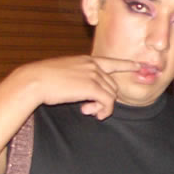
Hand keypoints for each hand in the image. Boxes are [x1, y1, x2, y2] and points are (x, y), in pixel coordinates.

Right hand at [22, 55, 137, 120]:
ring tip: (87, 110)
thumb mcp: (64, 73)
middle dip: (105, 99)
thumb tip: (87, 94)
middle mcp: (93, 65)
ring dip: (102, 107)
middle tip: (89, 109)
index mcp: (86, 60)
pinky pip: (108, 102)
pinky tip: (92, 113)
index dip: (127, 65)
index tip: (139, 66)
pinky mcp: (92, 87)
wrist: (34, 80)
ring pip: (111, 95)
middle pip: (112, 85)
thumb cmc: (43, 79)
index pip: (112, 62)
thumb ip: (79, 78)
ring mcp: (93, 75)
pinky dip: (103, 111)